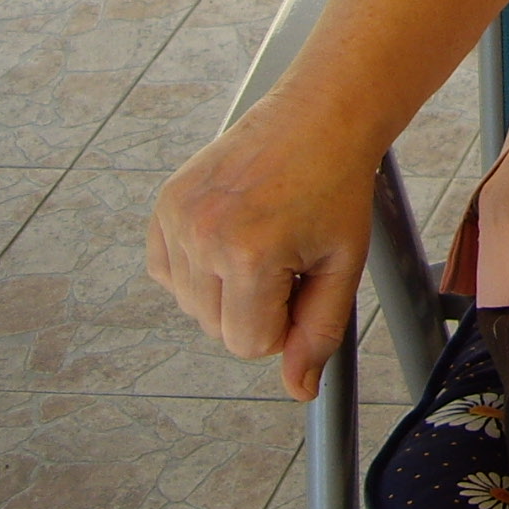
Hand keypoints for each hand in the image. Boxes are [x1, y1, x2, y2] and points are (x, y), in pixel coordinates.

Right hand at [145, 92, 376, 402]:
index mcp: (251, 255)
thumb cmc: (338, 187)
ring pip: (191, 304)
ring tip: (264, 236)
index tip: (303, 279)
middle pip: (216, 328)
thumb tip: (299, 391)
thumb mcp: (343, 265)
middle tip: (288, 252)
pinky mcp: (165, 203)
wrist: (320, 117)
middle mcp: (204, 236)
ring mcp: (178, 217)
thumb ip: (320, 333)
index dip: (284, 322)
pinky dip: (197, 265)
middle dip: (256, 305)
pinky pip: (168, 271)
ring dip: (226, 287)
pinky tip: (232, 232)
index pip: (249, 344)